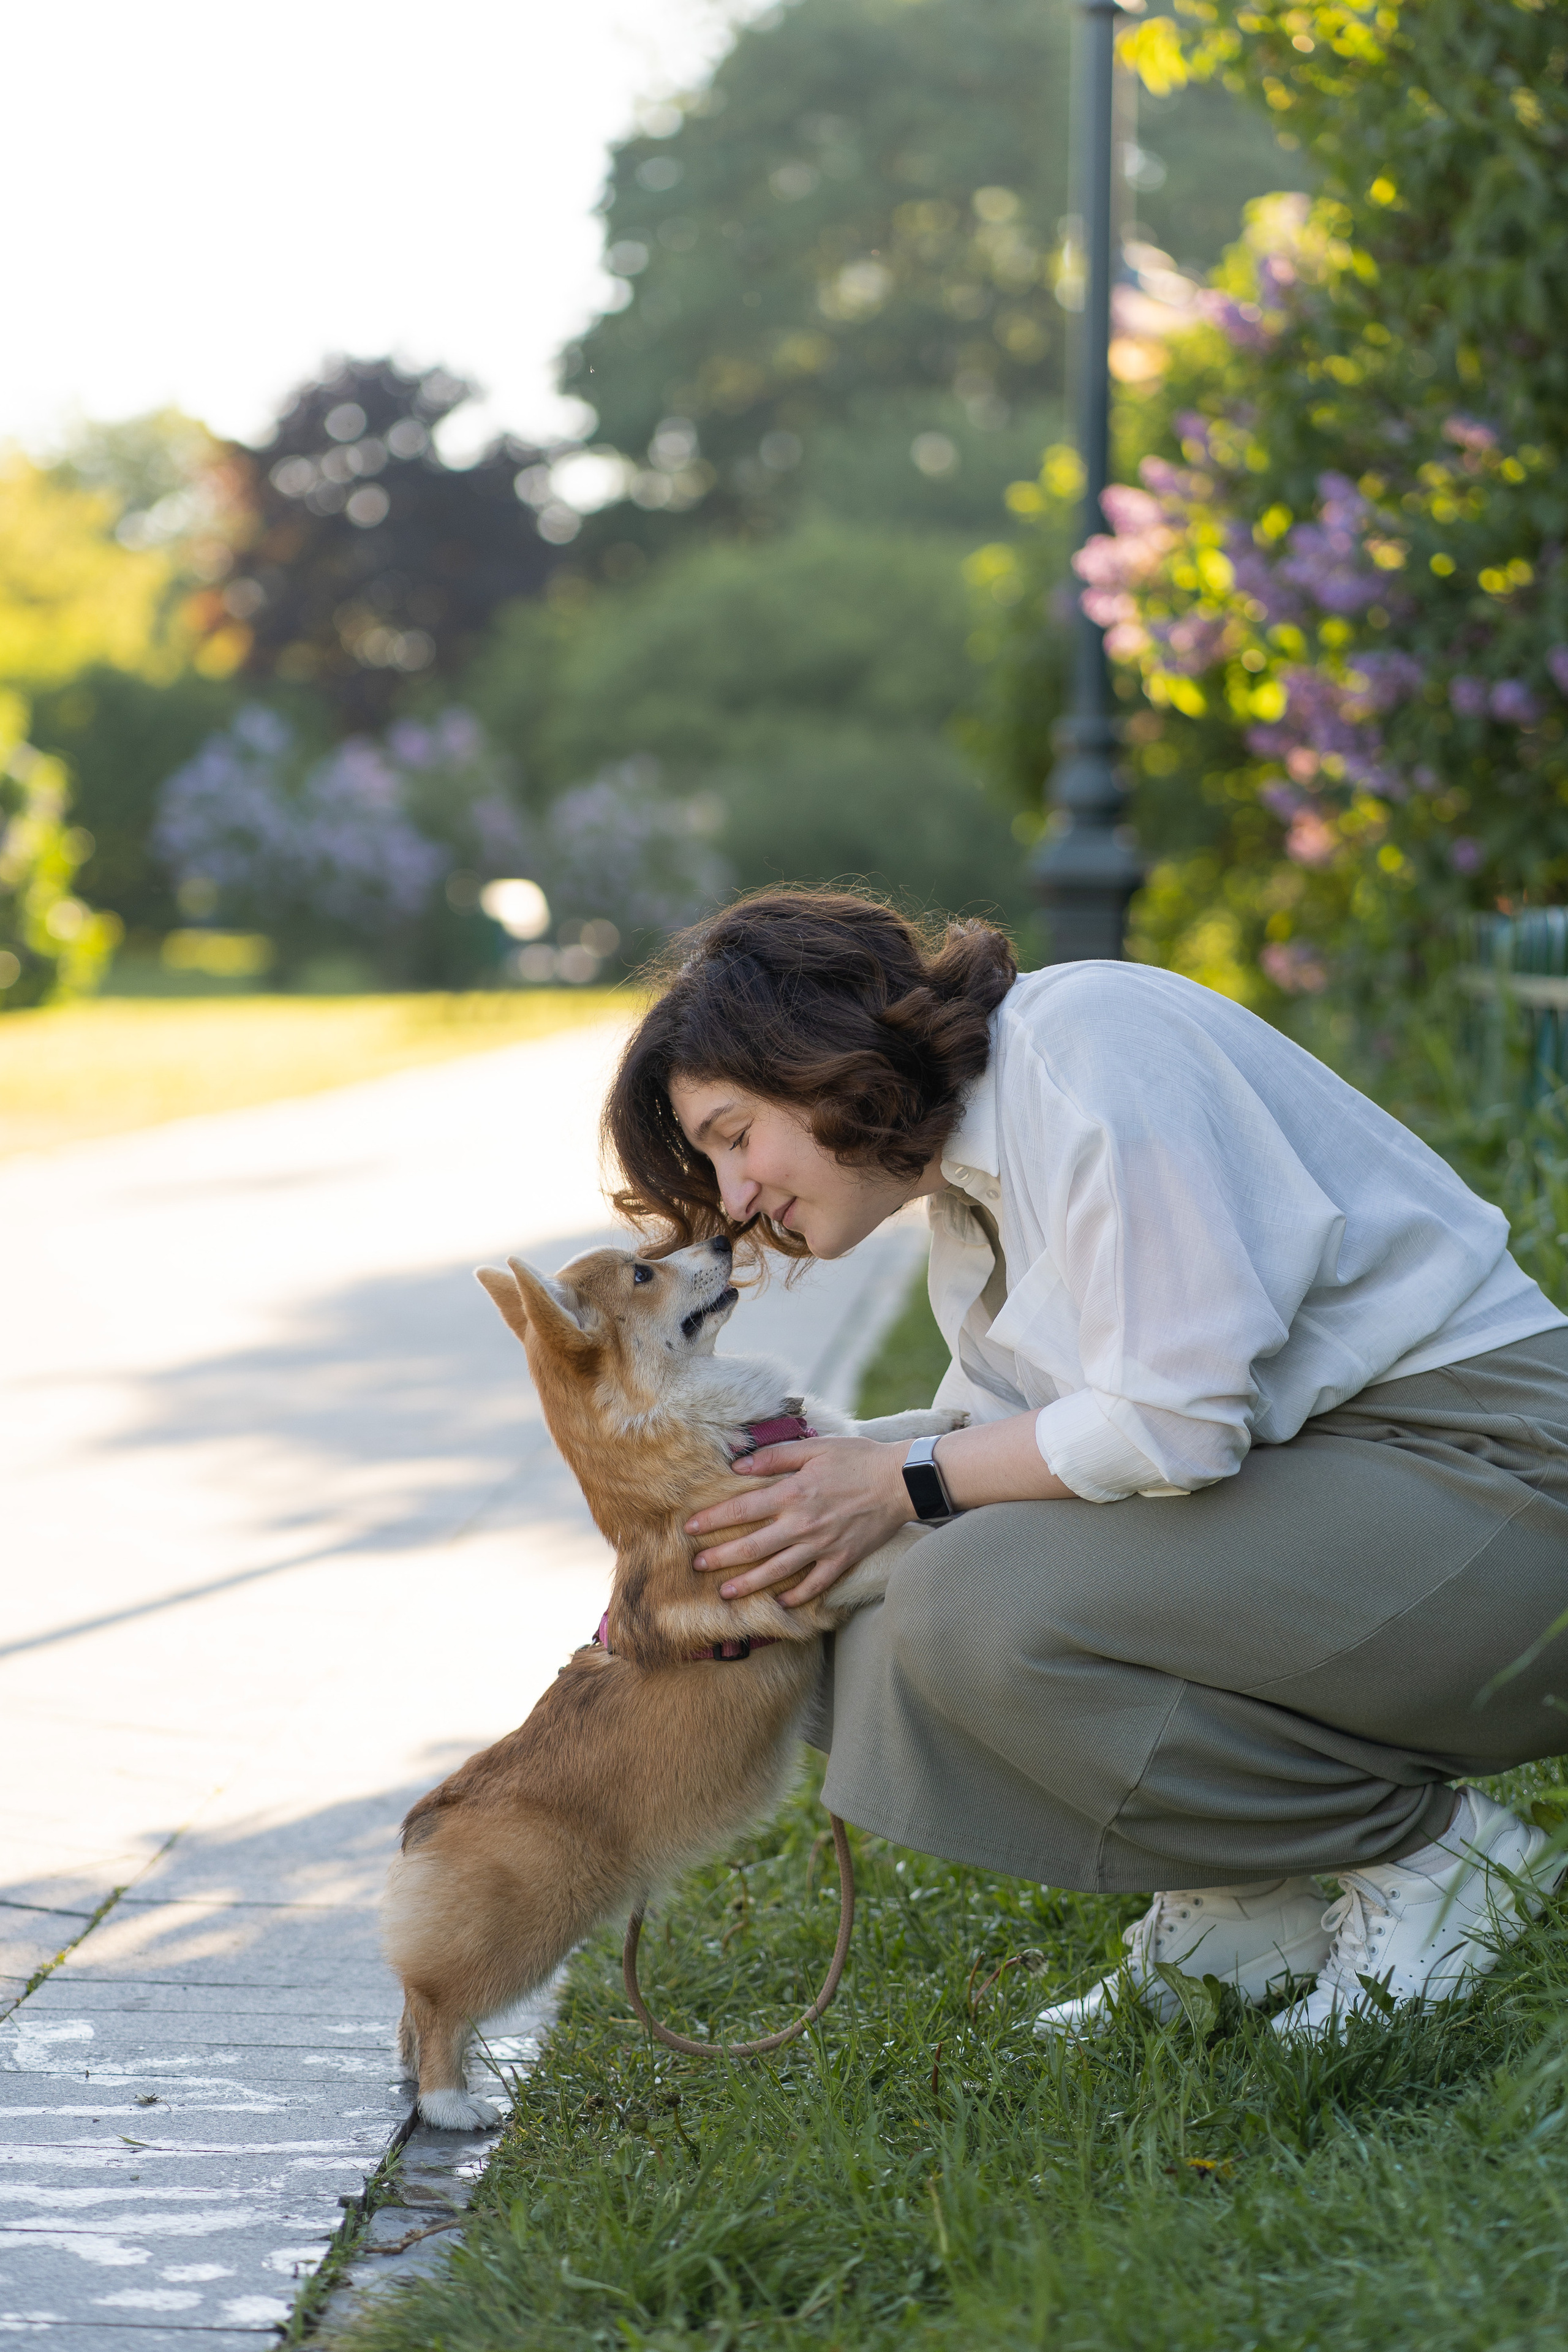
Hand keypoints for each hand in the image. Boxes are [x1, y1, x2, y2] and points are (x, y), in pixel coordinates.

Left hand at [685, 1435, 913, 1607]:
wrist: (901, 1481)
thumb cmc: (857, 1459)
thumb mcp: (814, 1448)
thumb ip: (774, 1456)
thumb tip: (739, 1465)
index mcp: (791, 1494)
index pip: (741, 1510)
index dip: (712, 1520)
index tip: (690, 1527)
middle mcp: (801, 1524)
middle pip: (751, 1547)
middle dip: (720, 1558)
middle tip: (697, 1566)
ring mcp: (821, 1546)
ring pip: (777, 1571)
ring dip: (748, 1583)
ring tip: (725, 1593)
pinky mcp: (841, 1560)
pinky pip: (814, 1584)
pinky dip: (796, 1595)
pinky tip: (780, 1602)